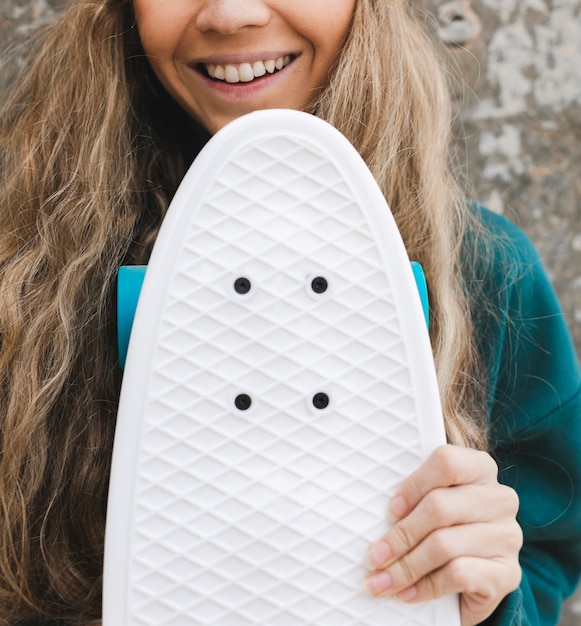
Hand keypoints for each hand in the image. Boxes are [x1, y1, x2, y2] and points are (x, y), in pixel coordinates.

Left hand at [365, 444, 522, 625]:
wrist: (476, 579)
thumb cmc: (445, 529)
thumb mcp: (431, 505)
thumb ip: (415, 499)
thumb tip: (377, 519)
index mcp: (480, 469)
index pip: (446, 463)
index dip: (413, 486)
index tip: (391, 511)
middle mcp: (500, 499)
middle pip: (439, 507)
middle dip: (400, 536)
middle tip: (375, 556)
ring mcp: (507, 536)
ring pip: (444, 545)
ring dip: (406, 566)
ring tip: (382, 580)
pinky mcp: (508, 574)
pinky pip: (458, 574)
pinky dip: (426, 586)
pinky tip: (409, 593)